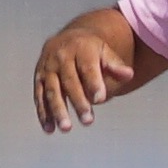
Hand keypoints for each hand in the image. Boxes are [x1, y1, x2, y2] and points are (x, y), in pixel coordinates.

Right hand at [32, 5, 158, 130]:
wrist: (67, 38)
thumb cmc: (91, 51)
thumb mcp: (105, 53)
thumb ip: (115, 66)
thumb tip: (129, 75)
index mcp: (80, 48)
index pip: (87, 68)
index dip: (93, 83)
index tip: (100, 99)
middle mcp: (61, 57)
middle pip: (69, 82)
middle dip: (78, 102)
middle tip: (88, 120)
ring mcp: (47, 68)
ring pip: (51, 91)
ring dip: (57, 110)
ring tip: (66, 128)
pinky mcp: (38, 78)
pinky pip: (39, 97)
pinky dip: (43, 113)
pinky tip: (50, 129)